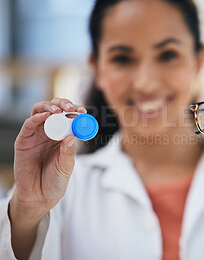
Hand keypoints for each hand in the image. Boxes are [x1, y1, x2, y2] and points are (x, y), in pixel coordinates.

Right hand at [11, 98, 86, 220]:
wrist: (39, 196)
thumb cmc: (55, 180)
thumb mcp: (66, 166)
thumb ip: (68, 151)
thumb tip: (71, 136)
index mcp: (63, 135)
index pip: (69, 116)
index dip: (76, 111)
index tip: (83, 111)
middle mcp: (49, 132)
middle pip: (54, 109)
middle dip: (63, 104)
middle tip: (71, 108)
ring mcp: (36, 135)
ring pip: (40, 111)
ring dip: (50, 107)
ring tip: (59, 110)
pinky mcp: (23, 140)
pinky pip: (28, 124)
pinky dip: (37, 117)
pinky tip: (46, 116)